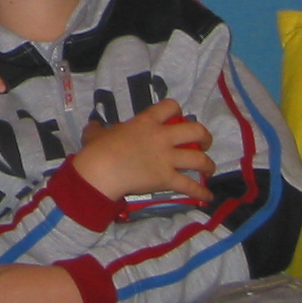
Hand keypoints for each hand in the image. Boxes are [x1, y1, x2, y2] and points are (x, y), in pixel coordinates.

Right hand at [71, 99, 212, 200]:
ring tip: (209, 168)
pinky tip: (208, 196)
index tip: (177, 118)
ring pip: (199, 159)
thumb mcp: (96, 133)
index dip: (177, 111)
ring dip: (208, 164)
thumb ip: (98, 129)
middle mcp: (162, 137)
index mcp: (146, 122)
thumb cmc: (97, 149)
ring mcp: (167, 159)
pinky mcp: (167, 179)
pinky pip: (190, 186)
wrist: (101, 171)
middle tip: (203, 143)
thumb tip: (93, 127)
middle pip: (195, 130)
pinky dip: (201, 192)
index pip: (170, 106)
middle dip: (204, 136)